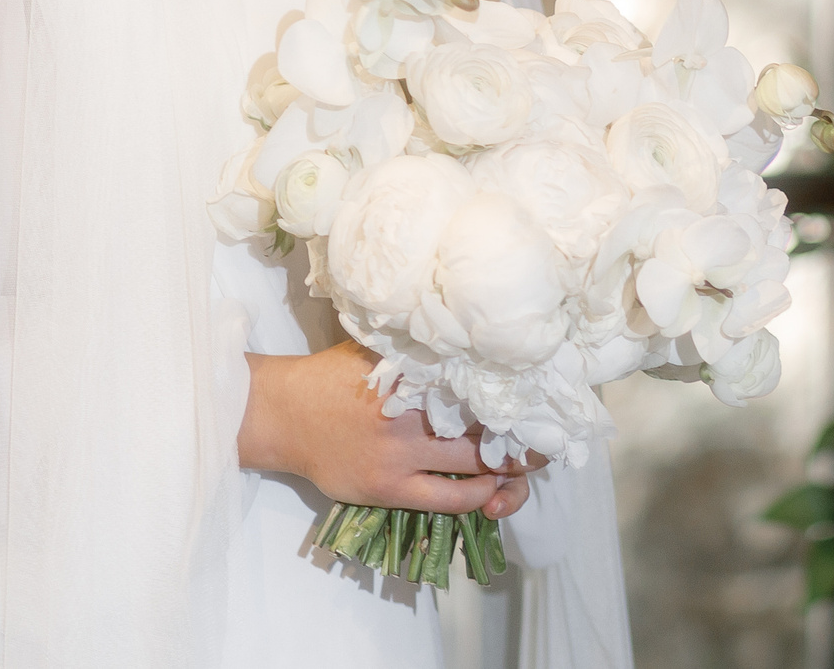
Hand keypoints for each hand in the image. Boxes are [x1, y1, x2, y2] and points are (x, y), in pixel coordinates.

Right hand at [238, 341, 543, 518]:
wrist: (283, 414)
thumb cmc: (333, 376)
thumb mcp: (381, 350)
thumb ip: (421, 350)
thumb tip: (470, 335)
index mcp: (418, 374)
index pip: (484, 382)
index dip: (521, 394)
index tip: (546, 398)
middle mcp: (415, 412)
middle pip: (490, 424)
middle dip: (525, 434)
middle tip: (550, 436)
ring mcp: (402, 452)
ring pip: (475, 464)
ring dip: (509, 468)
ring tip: (529, 464)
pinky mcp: (389, 485)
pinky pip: (447, 498)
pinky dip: (477, 496)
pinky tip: (492, 491)